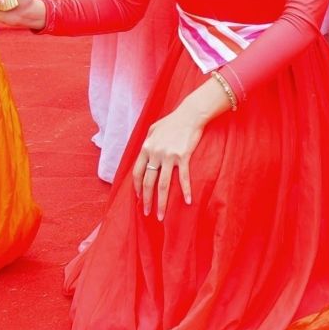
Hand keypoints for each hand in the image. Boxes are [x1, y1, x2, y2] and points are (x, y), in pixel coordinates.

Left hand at [133, 106, 207, 220]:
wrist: (190, 114)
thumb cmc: (173, 121)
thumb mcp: (154, 129)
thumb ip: (147, 141)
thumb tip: (143, 152)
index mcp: (146, 148)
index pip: (137, 172)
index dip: (137, 187)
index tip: (139, 198)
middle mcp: (155, 154)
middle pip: (148, 182)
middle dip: (146, 200)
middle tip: (147, 213)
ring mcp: (169, 156)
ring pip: (162, 185)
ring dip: (161, 202)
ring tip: (160, 216)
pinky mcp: (183, 157)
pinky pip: (183, 178)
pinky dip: (186, 190)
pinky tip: (188, 201)